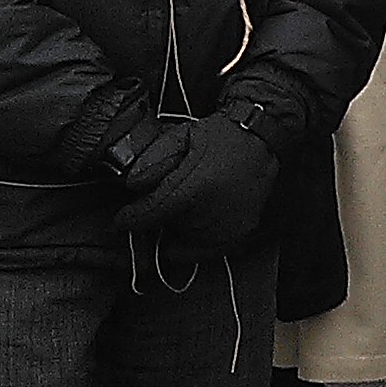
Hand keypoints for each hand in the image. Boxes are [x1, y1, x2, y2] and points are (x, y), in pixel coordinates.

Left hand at [112, 111, 277, 246]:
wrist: (264, 139)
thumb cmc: (224, 136)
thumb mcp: (182, 136)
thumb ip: (153, 158)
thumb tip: (132, 184)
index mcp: (197, 186)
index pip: (152, 213)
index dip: (130, 219)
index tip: (121, 220)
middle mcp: (214, 211)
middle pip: (167, 228)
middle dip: (156, 219)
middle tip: (158, 203)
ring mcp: (229, 225)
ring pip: (185, 240)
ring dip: (175, 229)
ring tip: (182, 207)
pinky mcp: (240, 233)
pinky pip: (208, 250)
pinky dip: (195, 242)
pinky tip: (192, 225)